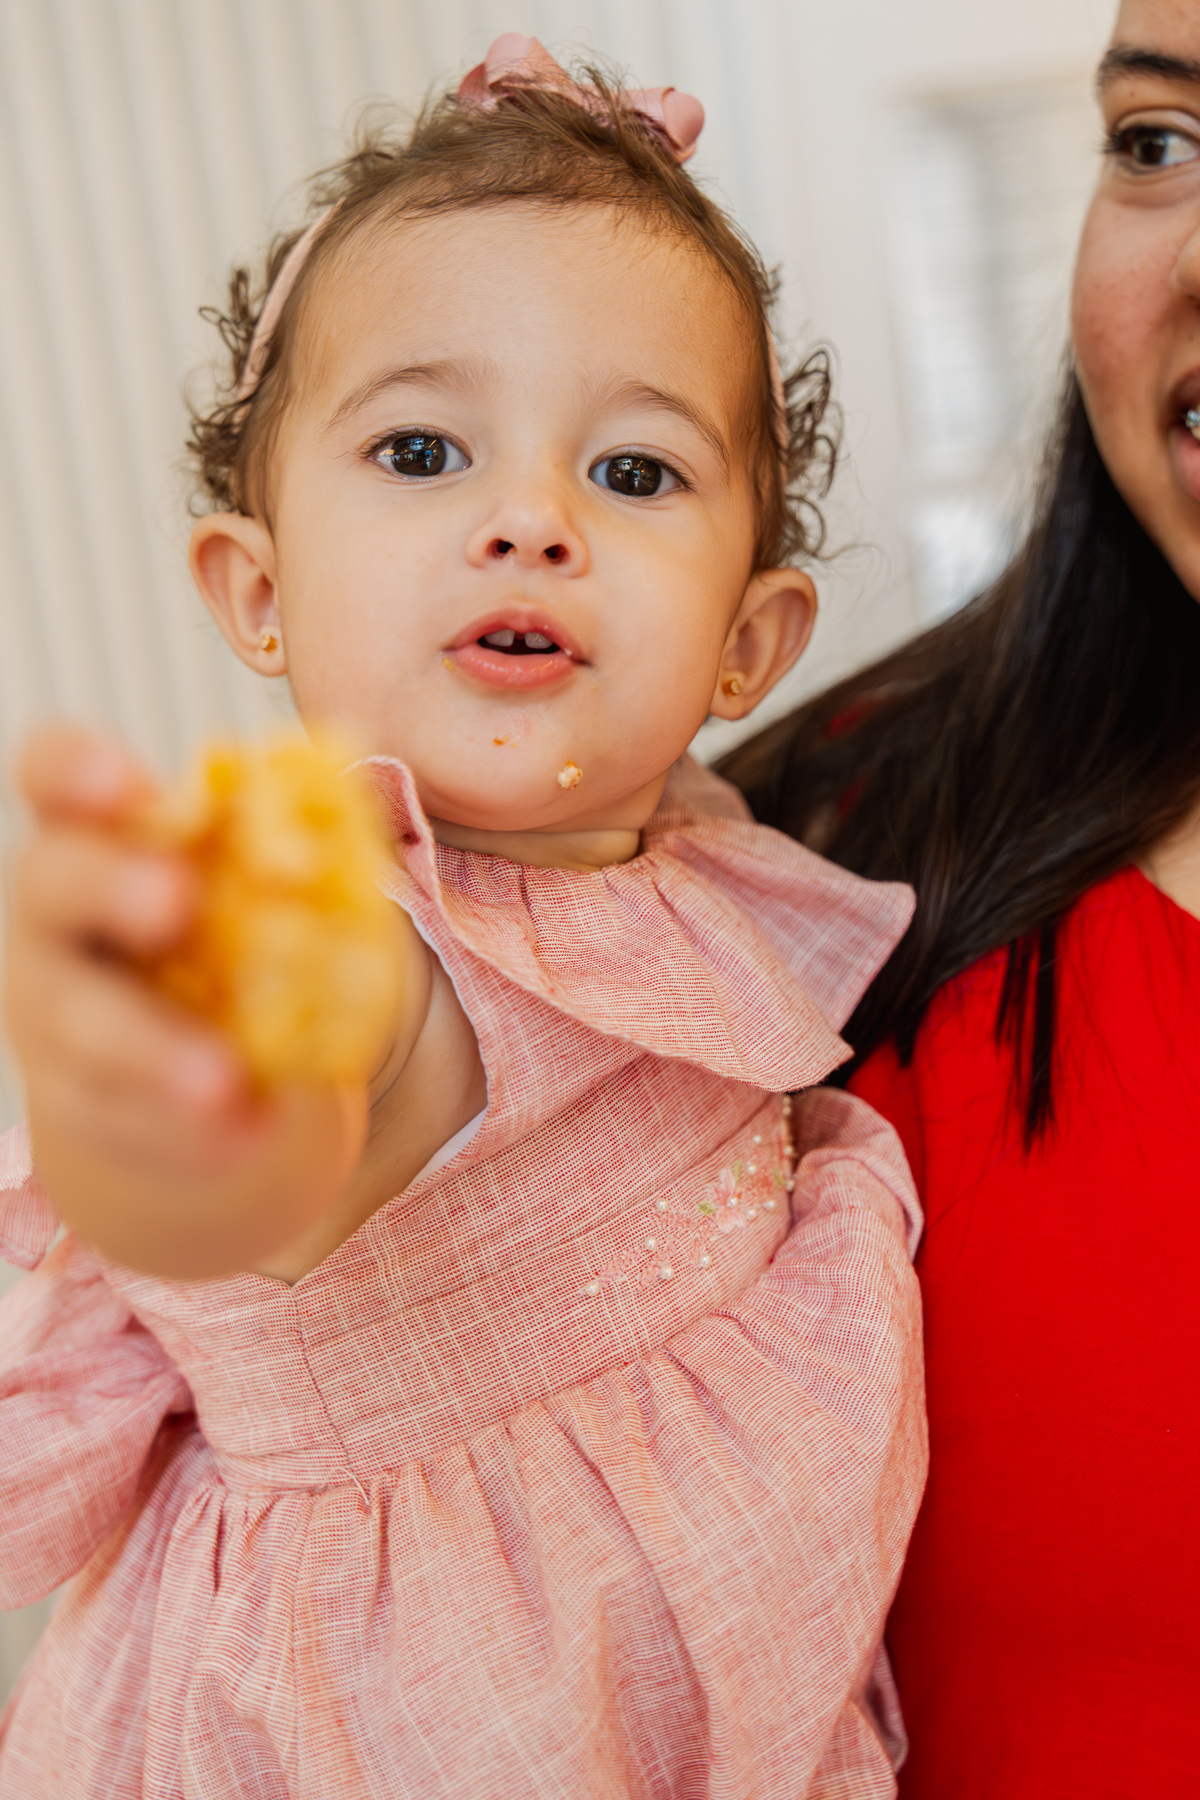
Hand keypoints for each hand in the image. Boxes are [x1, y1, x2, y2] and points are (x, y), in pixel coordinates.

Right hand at [4, 727, 366, 1279]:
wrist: (196, 1067)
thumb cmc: (228, 935)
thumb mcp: (252, 883)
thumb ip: (284, 844)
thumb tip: (344, 809)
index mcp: (94, 834)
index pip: (52, 776)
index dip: (75, 769)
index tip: (126, 782)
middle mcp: (54, 916)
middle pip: (50, 886)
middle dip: (110, 888)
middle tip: (177, 901)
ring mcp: (53, 1012)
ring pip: (78, 1024)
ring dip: (152, 1048)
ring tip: (222, 1079)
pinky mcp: (82, 1102)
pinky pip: (119, 1114)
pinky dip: (187, 1127)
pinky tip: (247, 1130)